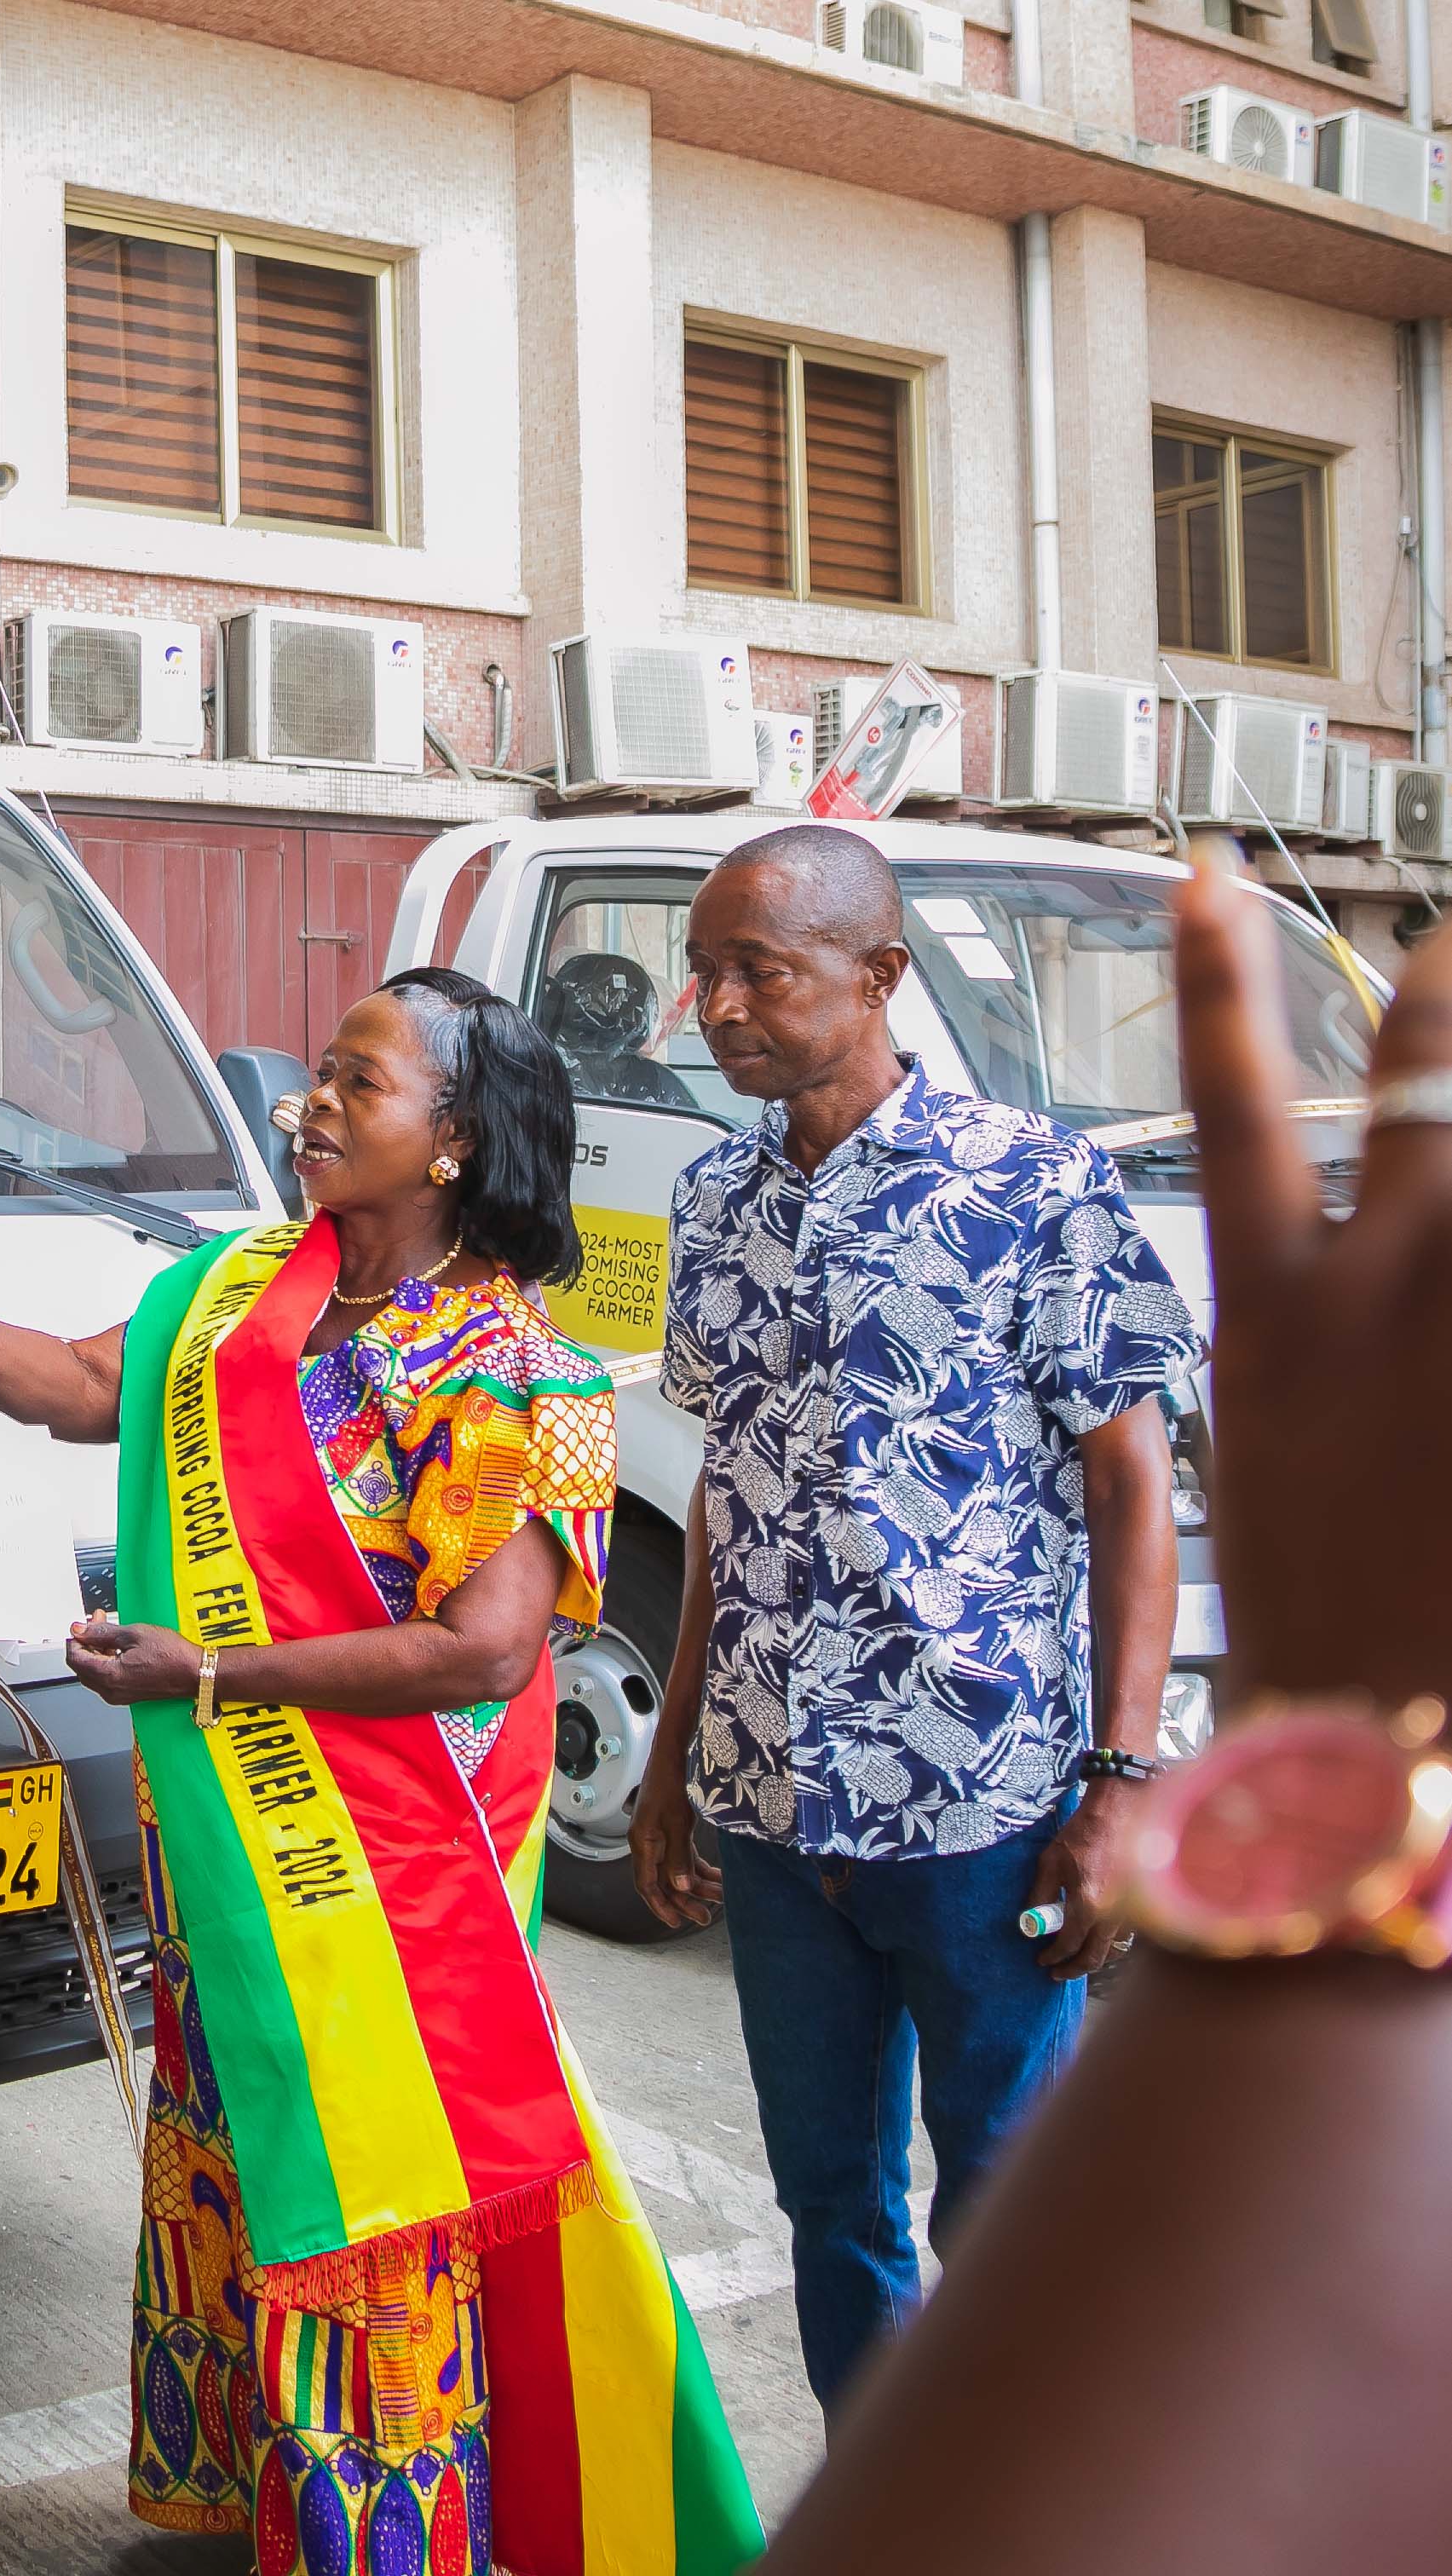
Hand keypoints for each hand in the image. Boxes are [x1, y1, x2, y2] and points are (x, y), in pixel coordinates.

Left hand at [61, 1617, 204, 1705]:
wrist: (196, 1673)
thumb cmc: (172, 1656)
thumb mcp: (133, 1634)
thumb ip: (102, 1632)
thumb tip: (80, 1630)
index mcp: (109, 1676)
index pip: (75, 1657)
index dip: (76, 1638)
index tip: (83, 1625)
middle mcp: (110, 1690)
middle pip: (81, 1666)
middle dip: (85, 1642)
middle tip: (95, 1623)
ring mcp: (119, 1695)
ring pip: (93, 1672)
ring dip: (95, 1650)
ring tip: (108, 1631)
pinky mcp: (128, 1694)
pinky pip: (106, 1678)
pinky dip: (106, 1661)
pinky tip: (117, 1647)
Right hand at [631, 1757, 720, 1929]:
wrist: (673, 1755)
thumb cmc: (671, 1783)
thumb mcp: (677, 1823)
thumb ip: (678, 1856)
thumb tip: (681, 1886)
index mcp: (643, 1842)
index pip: (647, 1884)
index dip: (661, 1906)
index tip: (676, 1923)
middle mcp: (648, 1843)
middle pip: (664, 1881)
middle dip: (685, 1900)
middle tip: (705, 1916)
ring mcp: (659, 1836)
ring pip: (676, 1870)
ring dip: (697, 1884)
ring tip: (720, 1896)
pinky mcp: (672, 1829)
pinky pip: (684, 1857)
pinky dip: (699, 1868)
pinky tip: (717, 1876)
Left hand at [1026, 1784, 1138, 1979]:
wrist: (1119, 1814)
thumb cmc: (1080, 1835)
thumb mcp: (1049, 1863)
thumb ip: (1040, 1896)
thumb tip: (1029, 1922)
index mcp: (1088, 1905)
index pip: (1069, 1945)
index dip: (1053, 1957)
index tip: (1041, 1961)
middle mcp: (1112, 1914)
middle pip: (1094, 1958)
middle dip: (1073, 1969)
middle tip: (1055, 1973)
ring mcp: (1130, 1911)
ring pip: (1111, 1949)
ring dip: (1091, 1958)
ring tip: (1072, 1959)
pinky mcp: (1138, 1904)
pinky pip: (1122, 1935)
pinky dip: (1106, 1944)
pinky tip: (1092, 1940)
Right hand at [1177, 845, 1451, 1703]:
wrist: (1386, 1754)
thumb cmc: (1322, 1613)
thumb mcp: (1276, 1449)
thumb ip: (1331, 1335)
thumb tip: (1361, 1271)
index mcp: (1273, 1319)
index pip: (1214, 1099)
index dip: (1209, 976)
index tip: (1207, 881)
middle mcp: (1380, 1300)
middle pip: (1419, 1081)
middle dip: (1442, 1002)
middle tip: (1449, 946)